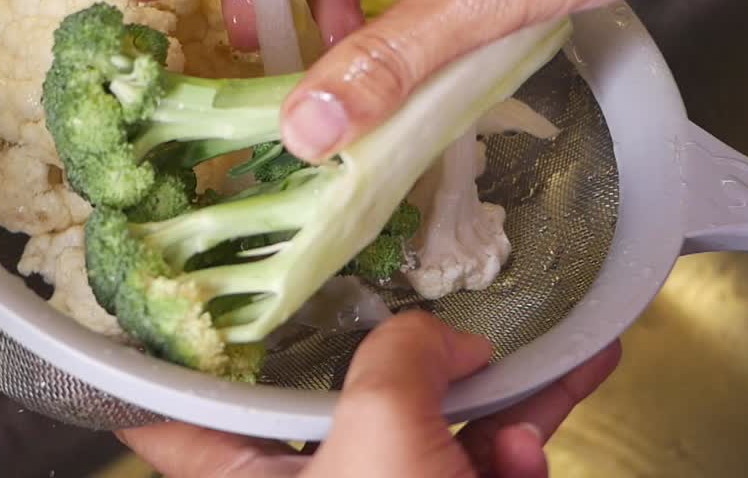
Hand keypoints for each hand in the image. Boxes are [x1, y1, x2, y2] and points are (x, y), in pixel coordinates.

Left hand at [117, 311, 620, 477]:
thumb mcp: (379, 435)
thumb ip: (400, 358)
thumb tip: (447, 341)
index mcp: (250, 476)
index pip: (174, 411)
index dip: (170, 349)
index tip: (181, 288)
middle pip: (340, 392)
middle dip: (413, 353)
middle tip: (443, 312)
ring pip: (433, 423)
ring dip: (499, 396)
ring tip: (546, 372)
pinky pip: (487, 458)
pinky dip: (527, 433)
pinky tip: (577, 380)